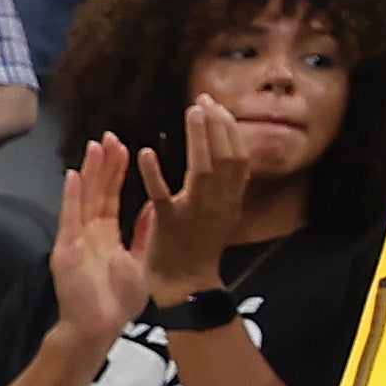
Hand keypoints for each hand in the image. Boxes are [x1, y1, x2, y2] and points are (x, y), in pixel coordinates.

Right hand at [50, 135, 156, 351]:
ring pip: (84, 199)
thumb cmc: (117, 301)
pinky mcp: (66, 251)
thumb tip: (153, 207)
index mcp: (106, 235)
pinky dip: (72, 198)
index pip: (112, 196)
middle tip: (110, 135)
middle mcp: (89, 233)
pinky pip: (70, 220)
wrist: (98, 329)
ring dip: (89, 172)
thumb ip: (142, 233)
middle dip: (104, 163)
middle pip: (98, 191)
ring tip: (95, 145)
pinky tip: (74, 176)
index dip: (117, 172)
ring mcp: (76, 240)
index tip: (124, 146)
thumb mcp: (137, 259)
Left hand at [138, 96, 250, 299]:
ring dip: (198, 138)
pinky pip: (162, 196)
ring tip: (191, 113)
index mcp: (231, 198)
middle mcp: (219, 202)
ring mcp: (196, 213)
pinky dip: (154, 173)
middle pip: (226, 156)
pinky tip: (146, 152)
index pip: (239, 155)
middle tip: (203, 101)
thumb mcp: (223, 212)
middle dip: (217, 124)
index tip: (218, 106)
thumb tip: (223, 153)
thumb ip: (224, 185)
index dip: (230, 129)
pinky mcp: (170, 224)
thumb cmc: (201, 246)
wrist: (187, 284)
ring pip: (203, 169)